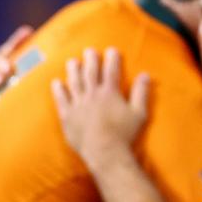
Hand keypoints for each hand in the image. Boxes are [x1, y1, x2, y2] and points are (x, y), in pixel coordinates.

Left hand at [50, 47, 150, 171]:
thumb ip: (141, 93)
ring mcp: (78, 104)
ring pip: (74, 82)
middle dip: (90, 59)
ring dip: (73, 70)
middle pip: (90, 72)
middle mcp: (92, 95)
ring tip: (72, 61)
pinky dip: (58, 90)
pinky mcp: (67, 116)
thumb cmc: (124, 134)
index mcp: (110, 93)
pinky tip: (56, 83)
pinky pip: (61, 99)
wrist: (104, 152)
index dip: (112, 59)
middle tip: (89, 50)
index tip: (112, 50)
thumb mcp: (139, 113)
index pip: (111, 70)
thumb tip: (145, 74)